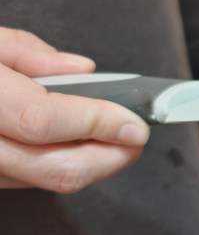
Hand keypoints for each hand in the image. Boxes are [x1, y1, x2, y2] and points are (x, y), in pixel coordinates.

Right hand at [0, 29, 150, 191]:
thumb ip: (25, 52)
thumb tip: (82, 69)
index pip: (43, 120)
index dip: (98, 122)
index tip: (135, 122)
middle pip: (57, 170)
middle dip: (112, 157)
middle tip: (137, 136)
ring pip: (47, 182)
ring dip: (92, 163)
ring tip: (112, 136)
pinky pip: (29, 181)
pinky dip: (61, 164)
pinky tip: (76, 143)